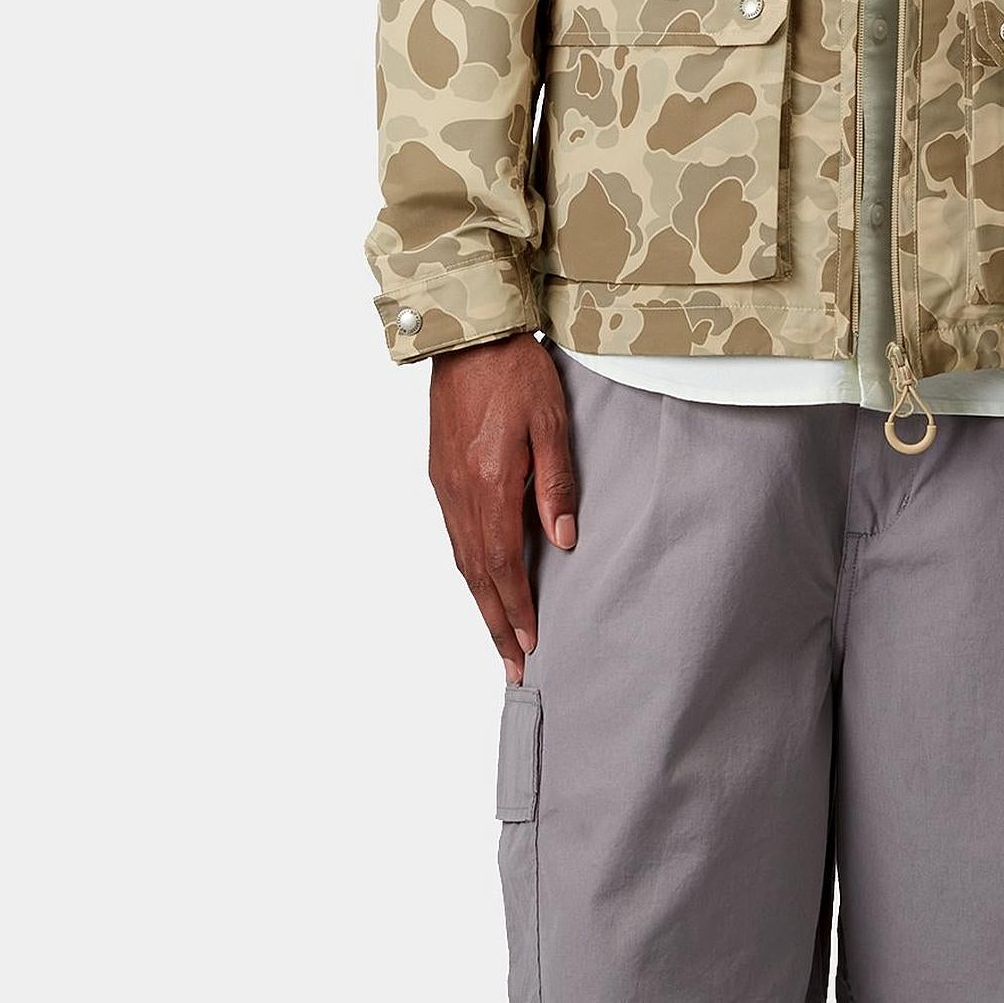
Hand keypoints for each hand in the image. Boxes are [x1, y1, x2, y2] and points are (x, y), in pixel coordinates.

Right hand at [428, 332, 578, 683]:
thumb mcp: (551, 421)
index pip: (504, 566)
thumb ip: (556, 483)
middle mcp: (460, 495)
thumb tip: (563, 541)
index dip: (518, 610)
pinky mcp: (440, 473)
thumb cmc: (516, 372)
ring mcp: (445, 486)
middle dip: (497, 625)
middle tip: (514, 668)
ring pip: (462, 560)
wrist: (470, 335)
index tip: (532, 647)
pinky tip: (482, 581)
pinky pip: (455, 536)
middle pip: (477, 576)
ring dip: (481, 603)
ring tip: (501, 637)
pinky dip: (470, 569)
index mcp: (489, 486)